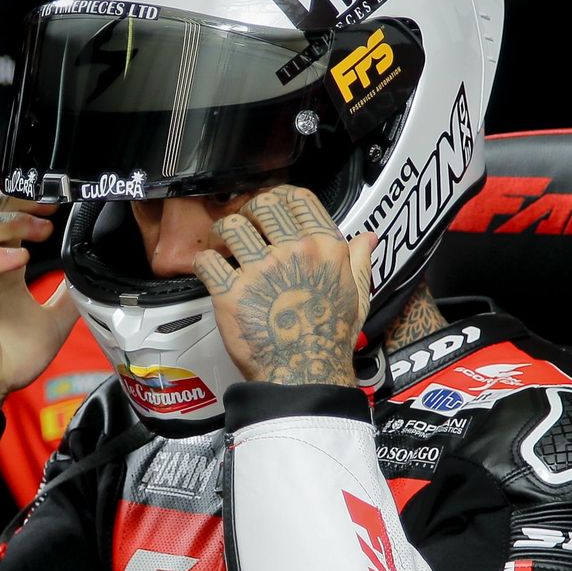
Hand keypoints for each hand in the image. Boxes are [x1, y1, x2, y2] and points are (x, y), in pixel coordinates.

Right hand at [0, 190, 75, 422]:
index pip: (6, 217)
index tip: (60, 202)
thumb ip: (70, 298)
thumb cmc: (10, 356)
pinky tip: (17, 257)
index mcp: (1, 266)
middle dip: (18, 202)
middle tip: (50, 205)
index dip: (28, 203)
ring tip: (42, 228)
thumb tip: (93, 281)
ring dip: (11, 223)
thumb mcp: (54, 322)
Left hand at [193, 185, 375, 386]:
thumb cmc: (331, 340)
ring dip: (224, 232)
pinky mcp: (232, 293)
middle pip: (263, 205)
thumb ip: (359, 262)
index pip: (299, 198)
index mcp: (326, 249)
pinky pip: (208, 261)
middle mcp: (294, 253)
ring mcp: (261, 271)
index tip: (271, 204)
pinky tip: (211, 269)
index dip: (280, 195)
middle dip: (249, 210)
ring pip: (232, 226)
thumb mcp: (358, 297)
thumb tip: (367, 238)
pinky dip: (204, 263)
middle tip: (244, 224)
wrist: (306, 375)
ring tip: (223, 244)